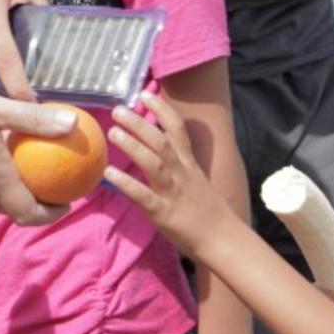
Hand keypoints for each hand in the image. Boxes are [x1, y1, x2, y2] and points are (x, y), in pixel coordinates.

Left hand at [103, 94, 234, 255]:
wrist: (224, 240)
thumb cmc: (207, 212)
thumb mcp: (196, 180)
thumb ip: (178, 165)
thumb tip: (158, 152)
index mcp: (188, 164)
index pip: (177, 129)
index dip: (162, 109)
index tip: (145, 93)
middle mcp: (181, 173)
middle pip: (161, 141)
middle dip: (140, 123)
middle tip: (119, 109)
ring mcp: (172, 192)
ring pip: (153, 163)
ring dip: (133, 145)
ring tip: (113, 132)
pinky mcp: (163, 212)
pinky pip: (143, 195)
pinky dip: (126, 182)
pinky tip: (109, 173)